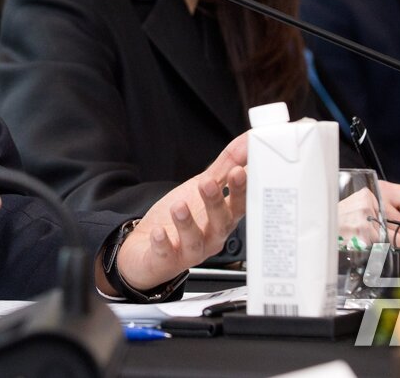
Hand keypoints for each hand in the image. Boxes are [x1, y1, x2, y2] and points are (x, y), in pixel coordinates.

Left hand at [109, 133, 247, 292]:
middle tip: (207, 183)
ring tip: (179, 206)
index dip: (241, 191)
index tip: (239, 171)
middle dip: (216, 203)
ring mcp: (190, 250)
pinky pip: (166, 254)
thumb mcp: (203, 185)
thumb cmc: (185, 217)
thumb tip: (248, 140)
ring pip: (195, 240)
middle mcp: (212, 236)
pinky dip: (163, 243)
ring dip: (187, 223)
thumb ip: (227, 164)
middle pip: (220, 222)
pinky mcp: (166, 259)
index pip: (240, 205)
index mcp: (224, 217)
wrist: (151, 249)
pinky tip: (159, 232)